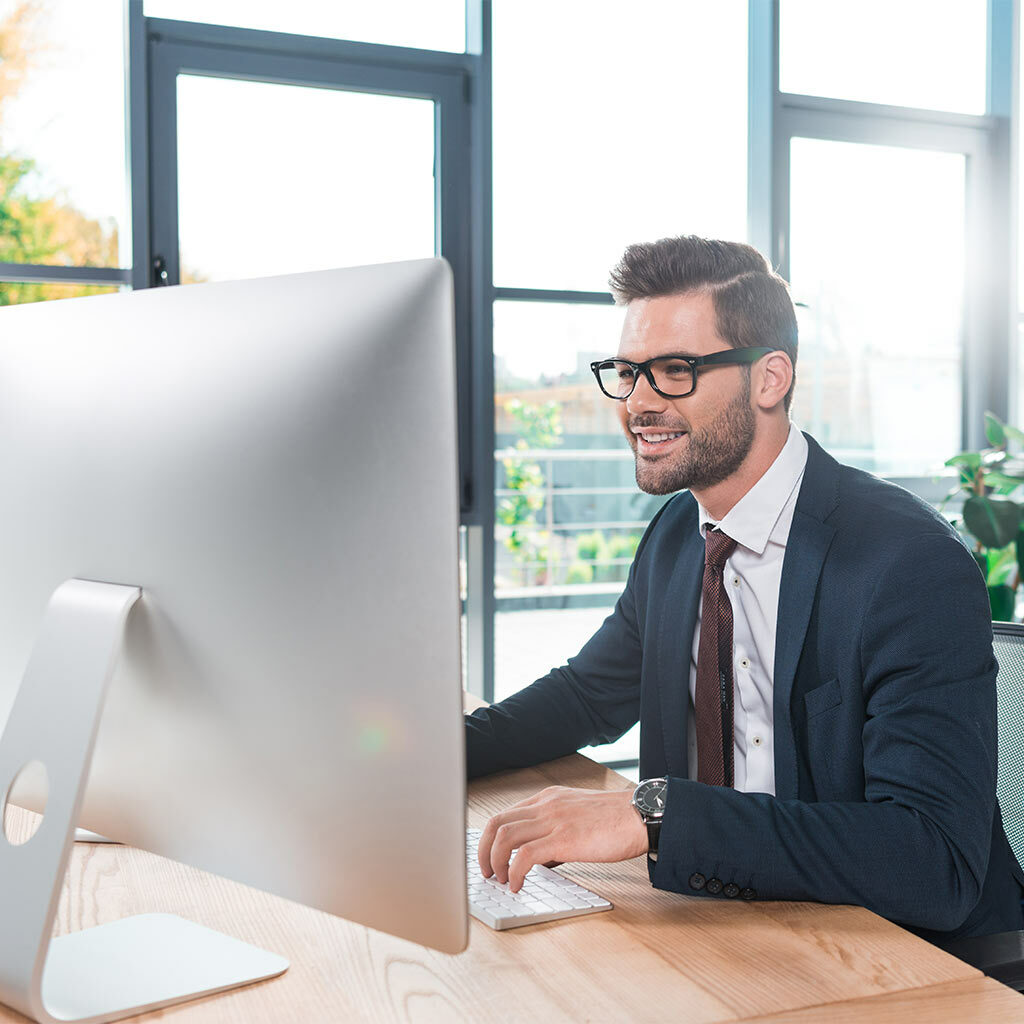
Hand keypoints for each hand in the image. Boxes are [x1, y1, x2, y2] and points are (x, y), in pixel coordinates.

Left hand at [477, 786, 648, 892]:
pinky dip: (514, 872)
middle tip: (486, 872)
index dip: (490, 839)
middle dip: (483, 850)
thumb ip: (555, 835)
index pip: (505, 814)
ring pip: (504, 836)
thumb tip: (540, 861)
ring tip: (500, 881)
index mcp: (547, 799)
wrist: (639, 816)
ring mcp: (553, 820)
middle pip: (496, 823)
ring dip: (495, 862)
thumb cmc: (615, 821)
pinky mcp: (564, 839)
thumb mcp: (577, 818)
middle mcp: (545, 805)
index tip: (488, 858)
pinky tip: (518, 885)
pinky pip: (525, 855)